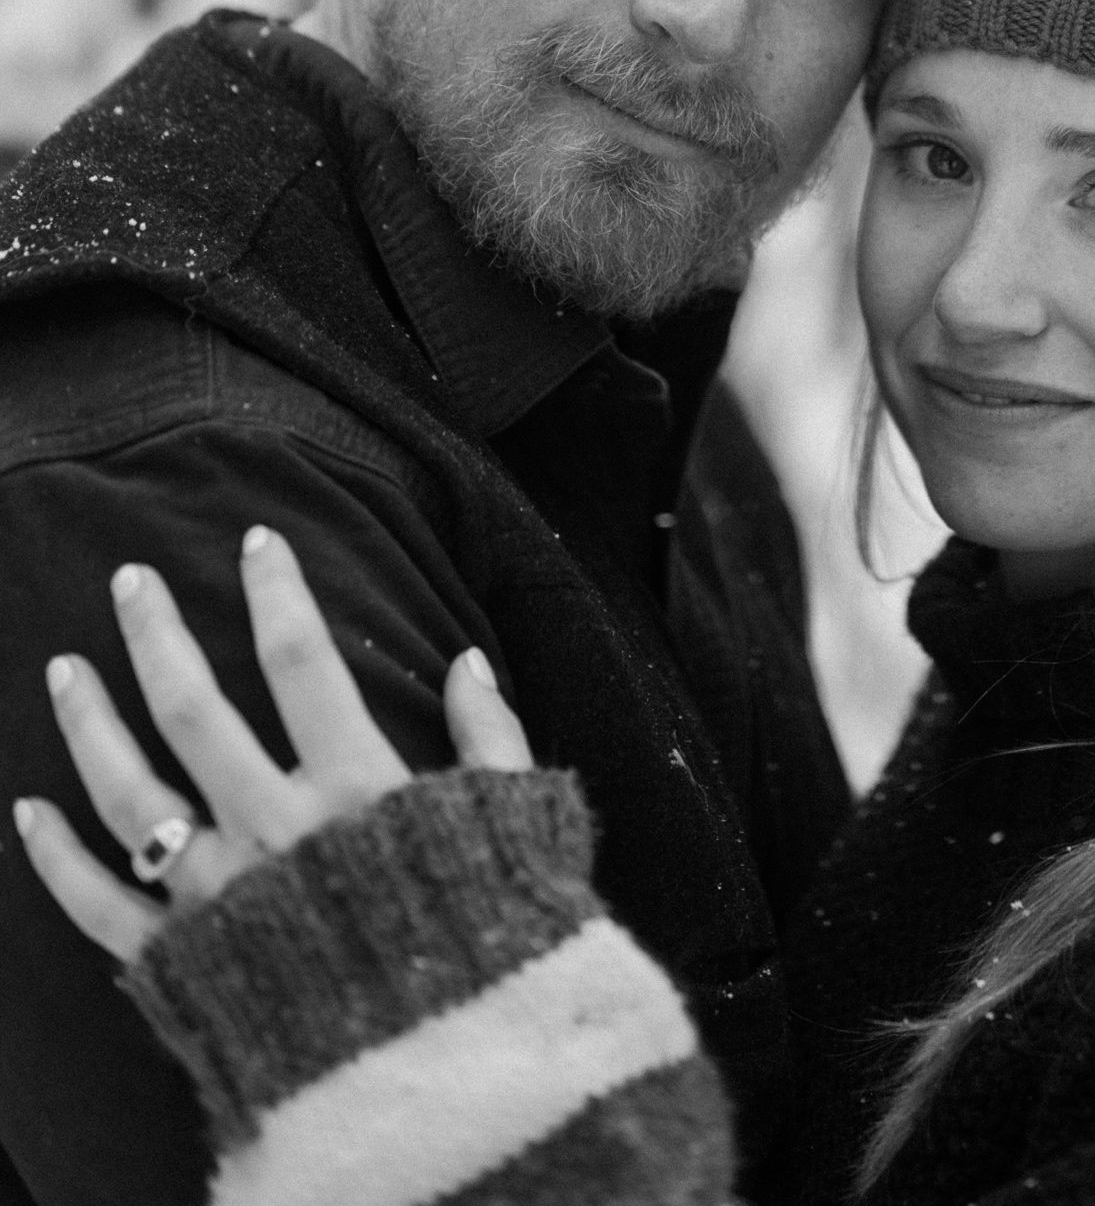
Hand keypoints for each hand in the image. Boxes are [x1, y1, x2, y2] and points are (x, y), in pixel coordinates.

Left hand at [12, 525, 530, 964]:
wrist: (440, 1088)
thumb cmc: (487, 949)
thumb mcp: (514, 825)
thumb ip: (490, 739)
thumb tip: (468, 662)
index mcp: (357, 787)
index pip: (303, 658)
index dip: (279, 590)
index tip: (258, 537)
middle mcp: (274, 829)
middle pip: (194, 707)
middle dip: (156, 633)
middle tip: (129, 578)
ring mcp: (217, 898)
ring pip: (129, 794)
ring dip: (88, 724)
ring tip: (62, 666)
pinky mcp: (183, 965)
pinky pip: (100, 907)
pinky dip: (56, 860)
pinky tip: (26, 810)